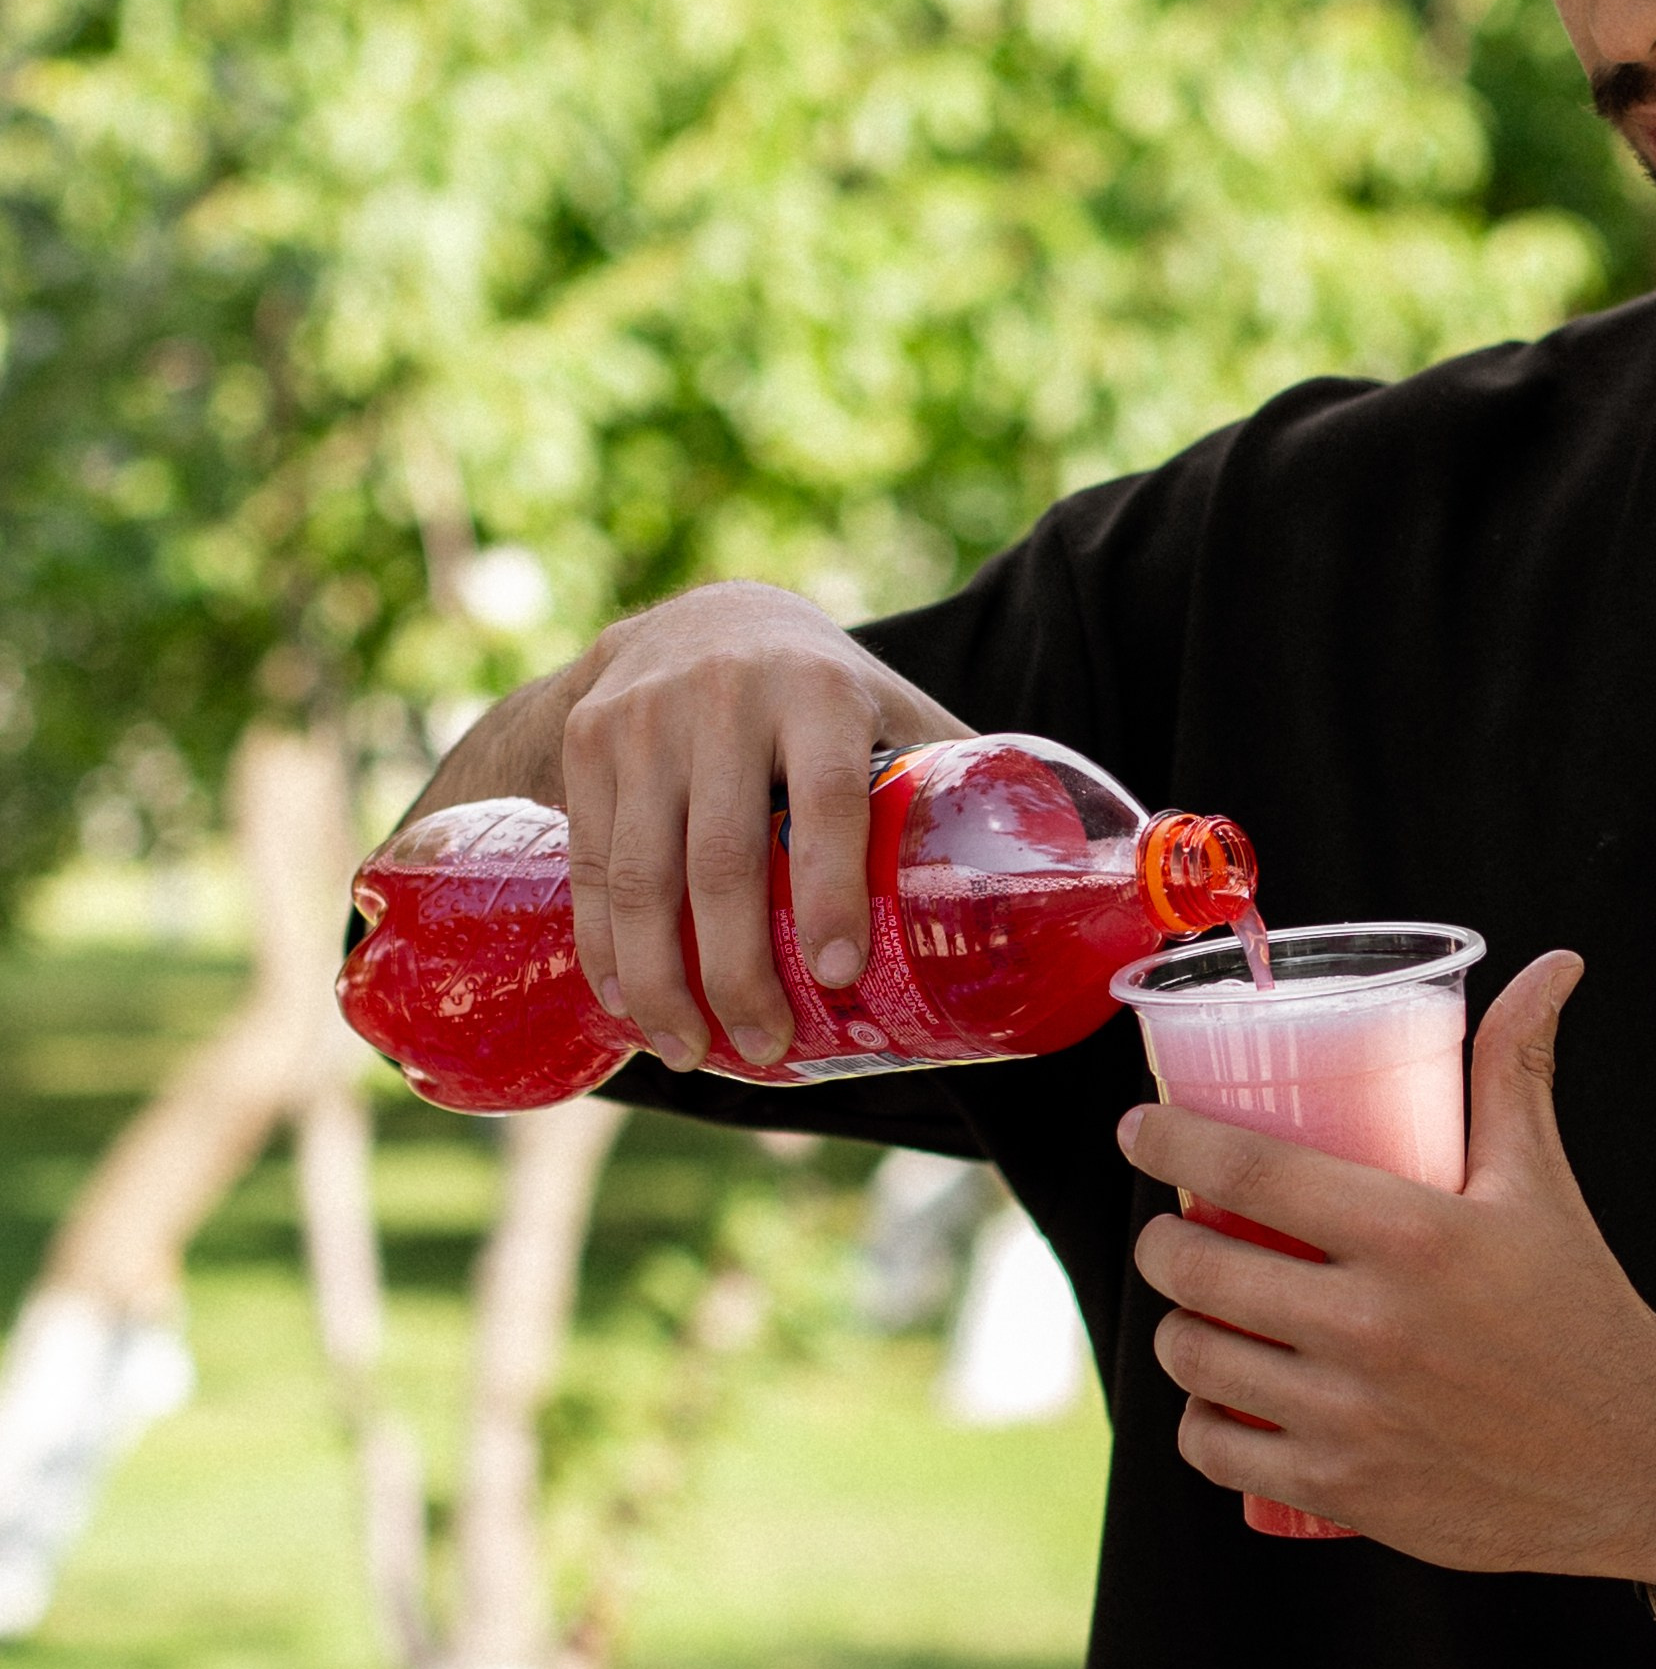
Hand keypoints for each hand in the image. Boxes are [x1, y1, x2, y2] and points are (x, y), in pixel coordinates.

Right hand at [532, 585, 966, 1071]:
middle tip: (765, 1046)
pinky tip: (630, 1005)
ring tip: (689, 1051)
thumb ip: (951, 778)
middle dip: (738, 972)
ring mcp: (645, 718)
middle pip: (722, 859)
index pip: (828, 800)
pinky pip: (590, 864)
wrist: (700, 617)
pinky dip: (606, 948)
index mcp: (821, 691)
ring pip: (641, 874)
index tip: (840, 975)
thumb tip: (1053, 877)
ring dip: (662, 982)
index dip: (832, 892)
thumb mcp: (889, 708)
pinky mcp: (589, 741)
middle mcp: (726, 695)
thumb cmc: (822, 692)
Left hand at [1126, 953, 1655, 1574]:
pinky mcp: (1344, 1490)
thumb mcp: (1542, 1182)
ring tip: (1195, 1309)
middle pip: (1197, 1266)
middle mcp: (1371, 1325)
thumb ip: (1518, 1067)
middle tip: (1173, 1228)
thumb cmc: (1583, 1309)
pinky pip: (1217, 1452)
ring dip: (1175, 1328)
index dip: (1169, 1138)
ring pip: (1194, 1358)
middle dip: (1162, 1241)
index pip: (1249, 1168)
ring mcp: (1351, 1414)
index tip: (1137, 1126)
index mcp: (1412, 1233)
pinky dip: (1201, 1423)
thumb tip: (1552, 964)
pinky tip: (1218, 1399)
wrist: (1642, 1464)